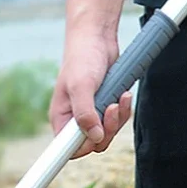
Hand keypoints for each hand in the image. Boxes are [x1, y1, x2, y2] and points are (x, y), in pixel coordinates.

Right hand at [50, 32, 133, 158]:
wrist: (97, 37)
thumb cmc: (82, 58)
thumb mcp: (81, 86)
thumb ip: (86, 114)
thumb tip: (95, 137)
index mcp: (62, 119)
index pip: (69, 150)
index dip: (84, 148)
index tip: (95, 137)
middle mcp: (74, 121)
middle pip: (93, 144)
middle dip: (107, 130)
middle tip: (112, 108)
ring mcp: (91, 115)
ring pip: (107, 134)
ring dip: (118, 119)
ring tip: (121, 97)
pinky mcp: (104, 107)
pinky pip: (116, 121)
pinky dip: (124, 110)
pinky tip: (124, 94)